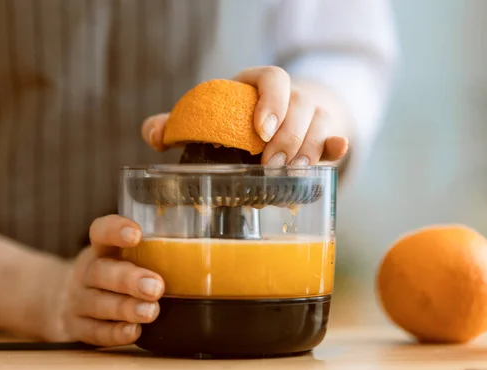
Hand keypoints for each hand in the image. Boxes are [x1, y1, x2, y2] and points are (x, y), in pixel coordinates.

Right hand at [44, 215, 163, 346]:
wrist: (57, 301)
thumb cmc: (105, 275)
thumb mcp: (116, 257)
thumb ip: (148, 254)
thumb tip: (204, 253)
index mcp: (99, 250)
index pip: (100, 232)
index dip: (115, 230)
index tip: (136, 234)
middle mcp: (85, 273)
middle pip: (101, 272)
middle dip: (129, 279)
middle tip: (156, 286)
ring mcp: (77, 301)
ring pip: (98, 303)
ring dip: (125, 308)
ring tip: (151, 312)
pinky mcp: (75, 327)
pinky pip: (94, 332)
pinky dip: (114, 333)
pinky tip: (134, 331)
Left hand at [141, 66, 349, 165]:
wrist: (274, 122)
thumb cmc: (235, 120)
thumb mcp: (209, 116)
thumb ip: (177, 123)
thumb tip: (153, 134)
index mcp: (258, 85)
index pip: (273, 78)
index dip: (270, 100)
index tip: (260, 130)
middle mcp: (289, 96)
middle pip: (301, 103)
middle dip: (288, 134)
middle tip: (271, 162)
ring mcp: (311, 116)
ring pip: (321, 122)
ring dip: (308, 147)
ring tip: (291, 170)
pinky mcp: (324, 137)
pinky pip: (336, 137)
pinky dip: (337, 147)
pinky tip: (335, 153)